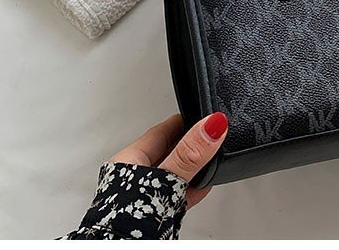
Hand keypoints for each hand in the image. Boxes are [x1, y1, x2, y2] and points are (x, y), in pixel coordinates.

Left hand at [109, 112, 227, 207]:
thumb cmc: (127, 223)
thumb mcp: (166, 181)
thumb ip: (190, 154)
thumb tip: (211, 124)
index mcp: (129, 160)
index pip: (164, 130)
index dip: (187, 122)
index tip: (206, 116)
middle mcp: (133, 177)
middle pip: (170, 152)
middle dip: (191, 146)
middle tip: (212, 138)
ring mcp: (142, 198)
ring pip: (173, 175)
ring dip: (192, 170)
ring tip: (209, 162)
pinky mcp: (151, 216)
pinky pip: (175, 196)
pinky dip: (190, 190)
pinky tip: (200, 190)